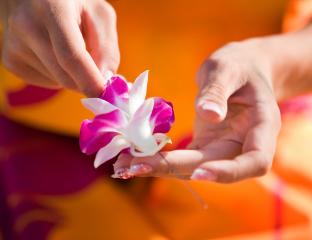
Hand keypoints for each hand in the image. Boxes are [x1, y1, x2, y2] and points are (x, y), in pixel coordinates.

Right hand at [0, 0, 118, 96]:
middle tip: (99, 75)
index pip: (71, 56)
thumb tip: (105, 81)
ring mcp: (13, 45)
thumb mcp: (100, 16)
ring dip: (74, 76)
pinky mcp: (10, 61)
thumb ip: (107, 48)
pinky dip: (60, 76)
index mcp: (53, 9)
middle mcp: (27, 26)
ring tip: (69, 48)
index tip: (106, 98)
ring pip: (58, 83)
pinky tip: (55, 54)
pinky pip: (47, 83)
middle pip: (65, 76)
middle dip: (87, 83)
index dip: (89, 81)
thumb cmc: (74, 5)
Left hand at [113, 40, 280, 182]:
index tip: (199, 172)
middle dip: (174, 169)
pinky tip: (135, 157)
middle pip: (213, 167)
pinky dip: (159, 159)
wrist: (239, 71)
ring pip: (193, 168)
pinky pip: (183, 159)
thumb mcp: (228, 69)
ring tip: (123, 166)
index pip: (256, 161)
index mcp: (262, 126)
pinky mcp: (205, 147)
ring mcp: (222, 149)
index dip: (229, 171)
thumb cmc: (239, 66)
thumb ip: (218, 90)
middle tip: (134, 167)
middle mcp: (243, 145)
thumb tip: (209, 115)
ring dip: (159, 168)